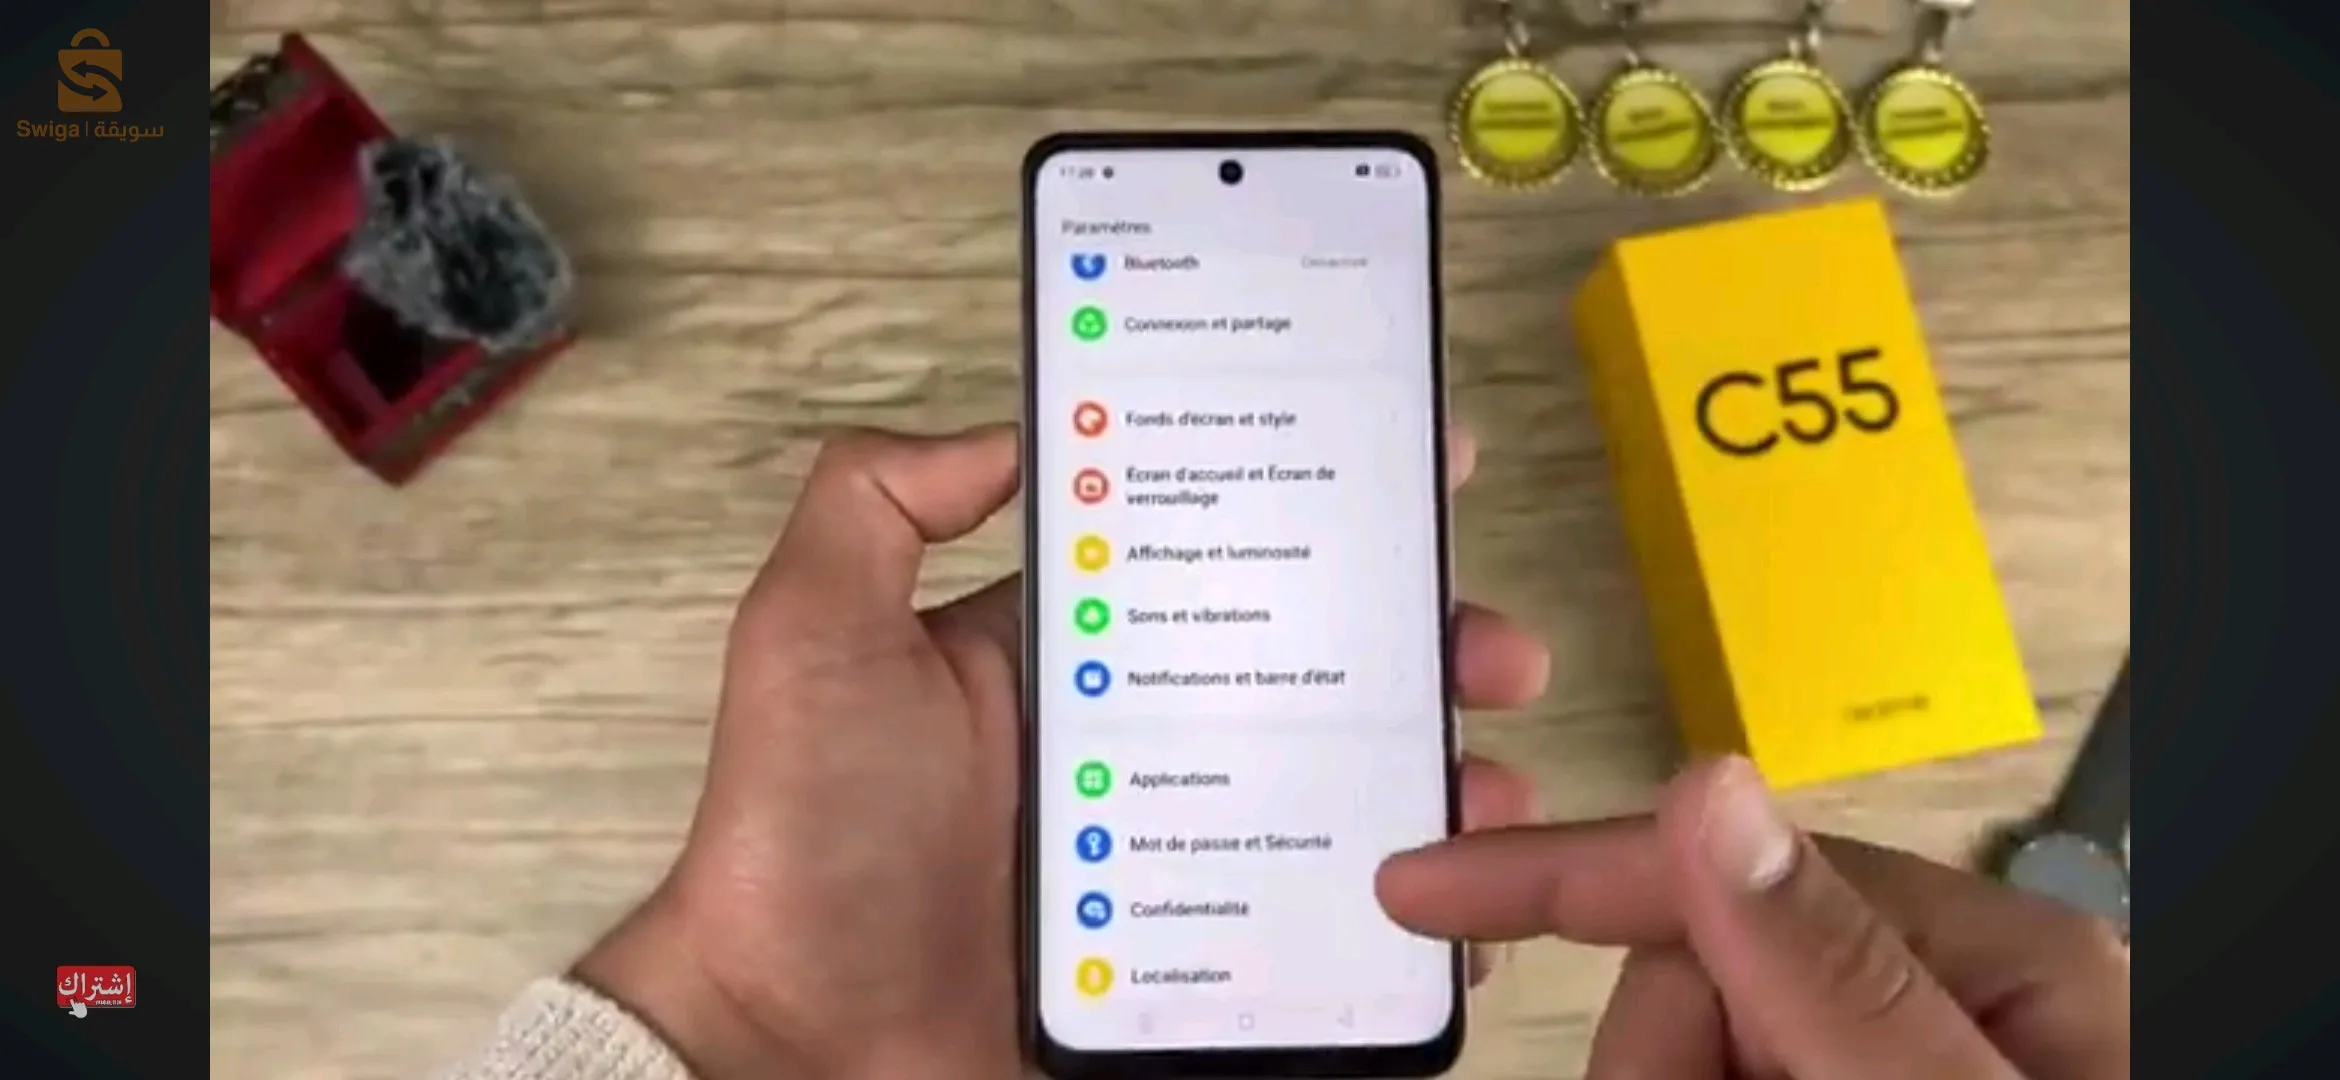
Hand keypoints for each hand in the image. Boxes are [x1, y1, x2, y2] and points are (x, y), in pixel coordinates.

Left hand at [572, 424, 1551, 1079]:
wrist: (802, 1043)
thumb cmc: (801, 838)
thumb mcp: (810, 634)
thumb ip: (880, 504)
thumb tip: (1010, 430)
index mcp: (1065, 656)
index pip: (1220, 559)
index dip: (1322, 515)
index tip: (1425, 474)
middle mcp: (1133, 741)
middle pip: (1311, 674)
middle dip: (1422, 648)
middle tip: (1495, 650)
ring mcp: (1173, 851)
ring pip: (1340, 796)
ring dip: (1437, 778)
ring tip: (1492, 784)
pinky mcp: (1195, 956)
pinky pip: (1324, 929)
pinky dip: (1407, 922)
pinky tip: (1456, 919)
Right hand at [1377, 756, 2129, 1079]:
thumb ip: (1836, 980)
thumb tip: (1708, 793)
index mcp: (1989, 961)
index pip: (1734, 865)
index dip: (1558, 875)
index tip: (1413, 894)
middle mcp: (1938, 1007)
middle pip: (1699, 989)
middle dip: (1653, 1079)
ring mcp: (1886, 1077)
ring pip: (1689, 1068)